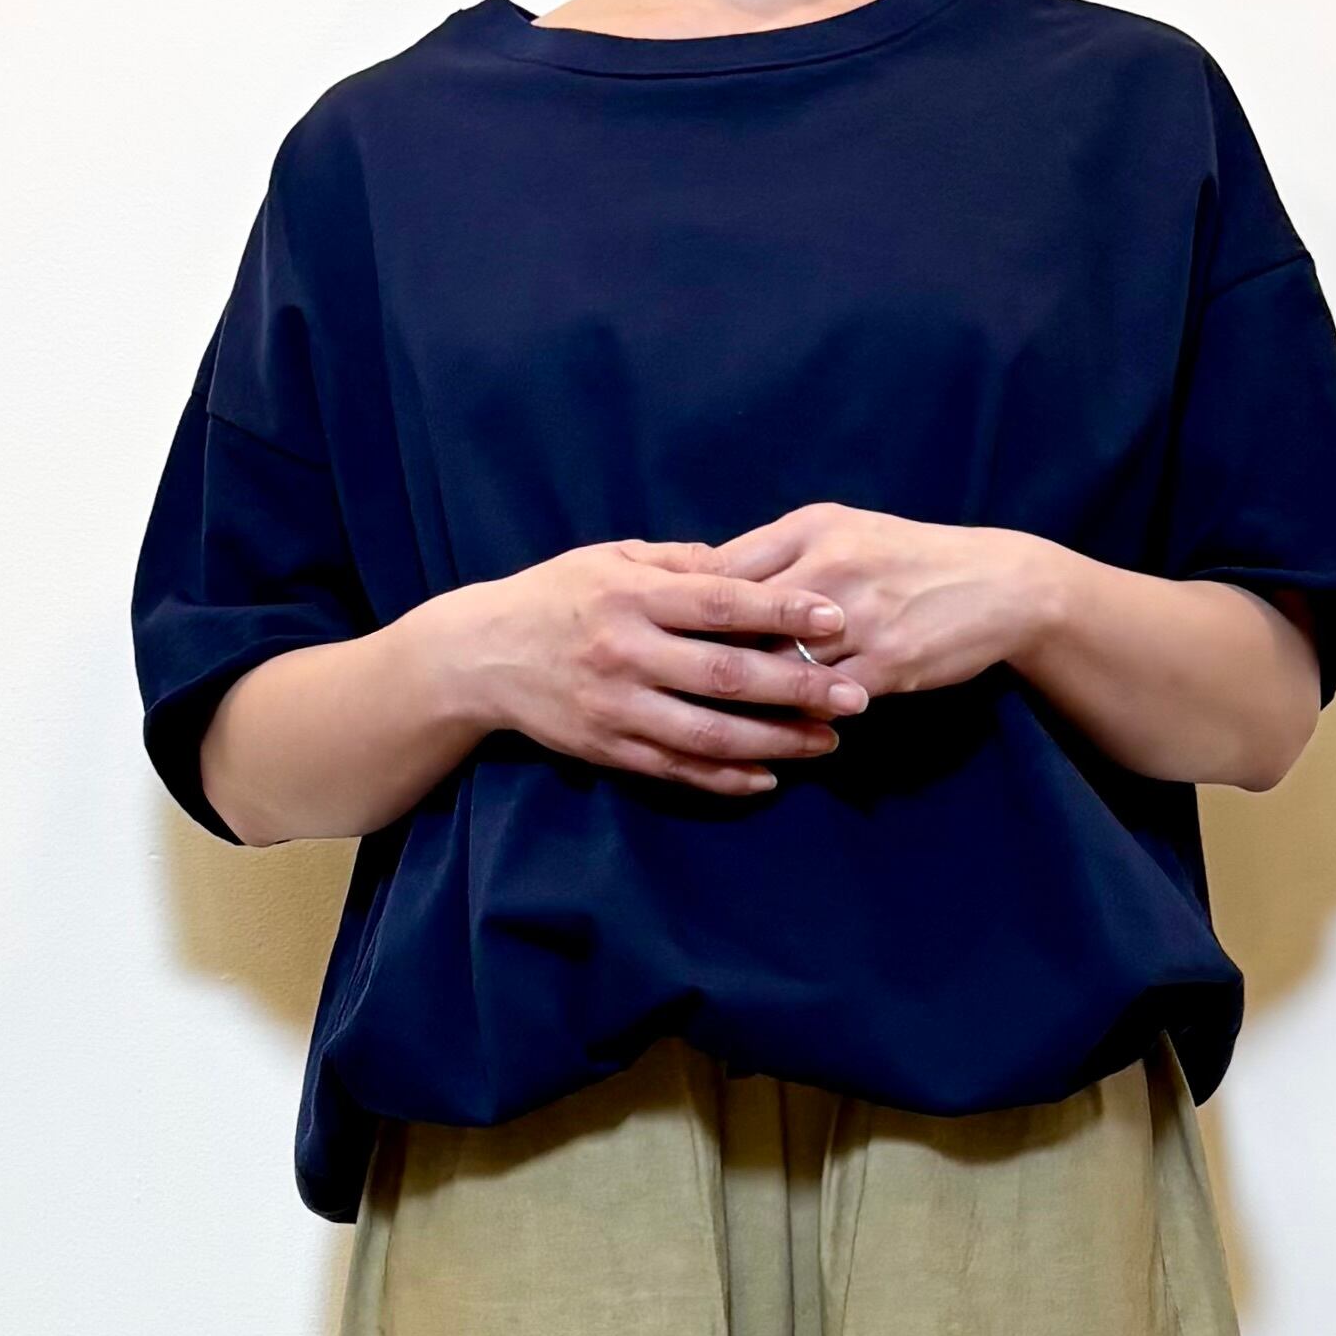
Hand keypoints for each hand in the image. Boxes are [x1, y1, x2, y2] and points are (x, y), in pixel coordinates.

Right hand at [432, 539, 869, 796]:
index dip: (782, 613)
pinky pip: (677, 768)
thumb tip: (740, 562)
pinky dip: (726, 776)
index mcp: (633, 597)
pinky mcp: (609, 748)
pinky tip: (769, 776)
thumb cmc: (555, 596)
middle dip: (797, 688)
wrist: (480, 654)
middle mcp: (627, 653)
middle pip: (726, 676)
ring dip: (774, 742)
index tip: (835, 619)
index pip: (722, 604)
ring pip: (709, 732)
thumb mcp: (608, 559)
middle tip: (854, 696)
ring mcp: (618, 707)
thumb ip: (676, 564)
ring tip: (827, 743)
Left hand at [637, 508, 1061, 700]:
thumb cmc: (909, 557)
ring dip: (736, 701)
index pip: (724, 569)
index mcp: (813, 529)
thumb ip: (778, 552)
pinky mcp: (885, 664)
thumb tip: (708, 575)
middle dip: (694, 659)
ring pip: (777, 668)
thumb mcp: (843, 531)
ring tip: (695, 724)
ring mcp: (858, 619)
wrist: (996, 585)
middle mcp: (829, 568)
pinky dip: (790, 723)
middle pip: (739, 621)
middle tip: (652, 689)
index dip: (680, 606)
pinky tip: (763, 742)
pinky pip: (822, 702)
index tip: (648, 634)